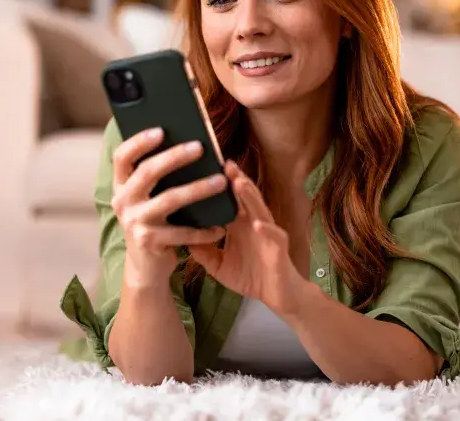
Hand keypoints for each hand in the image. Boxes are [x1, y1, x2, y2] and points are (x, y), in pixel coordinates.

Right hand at [111, 127, 228, 288]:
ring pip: (169, 199)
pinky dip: (204, 230)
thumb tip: (187, 144)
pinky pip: (182, 232)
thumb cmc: (154, 222)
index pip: (122, 157)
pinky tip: (220, 226)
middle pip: (147, 172)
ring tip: (221, 181)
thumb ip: (156, 177)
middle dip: (175, 157)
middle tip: (200, 147)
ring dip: (198, 188)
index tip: (160, 129)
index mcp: (121, 186)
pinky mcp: (149, 241)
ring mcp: (134, 222)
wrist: (146, 267)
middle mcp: (123, 202)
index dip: (138, 142)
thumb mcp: (147, 199)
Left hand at [189, 161, 306, 314]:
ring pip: (259, 210)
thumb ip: (202, 252)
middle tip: (223, 162)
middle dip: (235, 179)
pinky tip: (258, 224)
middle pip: (244, 197)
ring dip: (249, 196)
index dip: (218, 185)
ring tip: (238, 182)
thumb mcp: (218, 265)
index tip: (203, 168)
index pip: (227, 200)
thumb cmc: (250, 277)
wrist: (276, 297)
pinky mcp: (279, 247)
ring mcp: (268, 233)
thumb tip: (180, 239)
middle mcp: (253, 223)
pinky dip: (266, 229)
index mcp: (239, 225)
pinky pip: (274, 236)